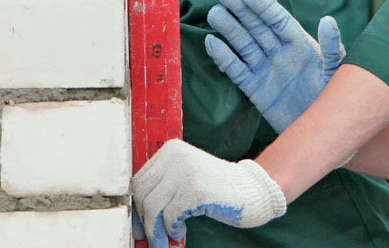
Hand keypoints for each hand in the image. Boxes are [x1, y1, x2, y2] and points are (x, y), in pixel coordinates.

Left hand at [131, 138, 285, 246]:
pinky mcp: (195, 190)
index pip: (139, 180)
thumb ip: (163, 188)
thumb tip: (137, 215)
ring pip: (153, 208)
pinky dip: (173, 230)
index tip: (138, 226)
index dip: (136, 207)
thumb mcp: (185, 179)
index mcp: (170, 150)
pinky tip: (181, 234)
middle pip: (143, 194)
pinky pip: (170, 217)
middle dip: (144, 222)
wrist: (252, 190)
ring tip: (165, 242)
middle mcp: (175, 156)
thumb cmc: (216, 188)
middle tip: (150, 239)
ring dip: (157, 231)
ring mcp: (186, 171)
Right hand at [205, 0, 343, 132]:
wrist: (320, 132)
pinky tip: (211, 42)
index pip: (278, 19)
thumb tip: (328, 20)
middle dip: (240, 8)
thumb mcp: (336, 72)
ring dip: (229, 28)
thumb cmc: (333, 97)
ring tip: (215, 13)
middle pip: (256, 26)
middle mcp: (279, 51)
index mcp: (299, 42)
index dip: (263, 5)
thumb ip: (332, 47)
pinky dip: (223, 57)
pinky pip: (236, 69)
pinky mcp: (253, 87)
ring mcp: (264, 68)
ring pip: (243, 43)